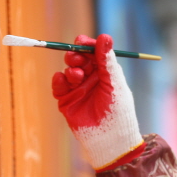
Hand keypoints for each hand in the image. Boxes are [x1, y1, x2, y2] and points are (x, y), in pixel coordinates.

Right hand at [52, 34, 143, 169]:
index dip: (87, 45)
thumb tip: (105, 36)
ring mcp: (78, 88)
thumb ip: (107, 61)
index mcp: (106, 71)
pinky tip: (62, 80)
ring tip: (76, 76)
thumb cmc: (118, 111)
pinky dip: (58, 80)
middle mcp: (92, 78)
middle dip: (75, 55)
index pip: (94, 52)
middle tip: (75, 57)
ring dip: (70, 69)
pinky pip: (58, 85)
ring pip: (68, 70)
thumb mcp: (113, 83)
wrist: (109, 140)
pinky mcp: (66, 100)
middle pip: (78, 58)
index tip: (82, 41)